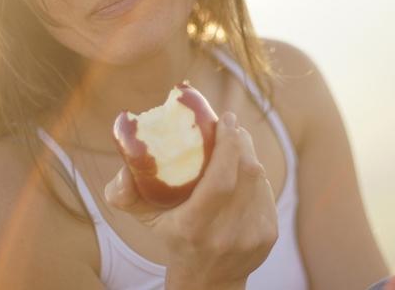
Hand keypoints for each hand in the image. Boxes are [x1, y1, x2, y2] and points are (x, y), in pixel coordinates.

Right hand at [104, 112, 278, 289]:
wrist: (208, 279)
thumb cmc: (173, 237)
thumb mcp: (146, 218)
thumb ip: (126, 192)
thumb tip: (125, 163)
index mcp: (194, 227)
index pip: (220, 181)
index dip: (227, 145)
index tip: (224, 119)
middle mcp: (226, 233)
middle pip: (245, 173)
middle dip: (239, 141)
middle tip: (228, 125)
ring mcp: (252, 235)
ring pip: (257, 178)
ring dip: (247, 155)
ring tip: (233, 144)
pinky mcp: (268, 234)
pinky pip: (265, 190)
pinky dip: (253, 174)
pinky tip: (242, 172)